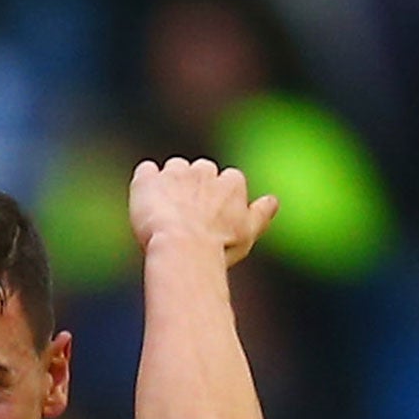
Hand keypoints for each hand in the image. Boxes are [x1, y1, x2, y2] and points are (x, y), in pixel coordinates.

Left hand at [129, 157, 278, 265]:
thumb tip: (273, 201)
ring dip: (170, 185)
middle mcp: (204, 170)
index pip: (228, 181)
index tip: (212, 220)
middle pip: (200, 171)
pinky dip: (145, 183)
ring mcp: (174, 172)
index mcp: (231, 182)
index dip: (218, 201)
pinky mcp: (147, 178)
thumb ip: (261, 214)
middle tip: (187, 218)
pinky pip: (146, 171)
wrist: (181, 249)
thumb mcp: (247, 234)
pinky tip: (147, 203)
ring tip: (166, 215)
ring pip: (173, 169)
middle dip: (194, 189)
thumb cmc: (217, 248)